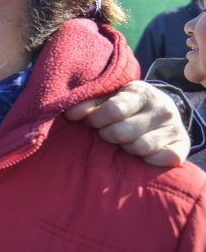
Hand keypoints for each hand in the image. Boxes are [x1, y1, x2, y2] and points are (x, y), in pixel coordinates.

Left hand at [65, 80, 189, 166]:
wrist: (159, 110)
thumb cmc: (125, 104)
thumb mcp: (107, 97)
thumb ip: (87, 103)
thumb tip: (69, 114)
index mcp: (140, 92)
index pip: (113, 110)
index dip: (96, 119)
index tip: (91, 121)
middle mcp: (161, 108)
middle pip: (123, 133)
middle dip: (107, 135)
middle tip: (106, 133)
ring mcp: (174, 127)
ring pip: (140, 147)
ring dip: (125, 148)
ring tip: (122, 141)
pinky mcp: (182, 145)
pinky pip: (161, 159)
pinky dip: (148, 159)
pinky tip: (140, 153)